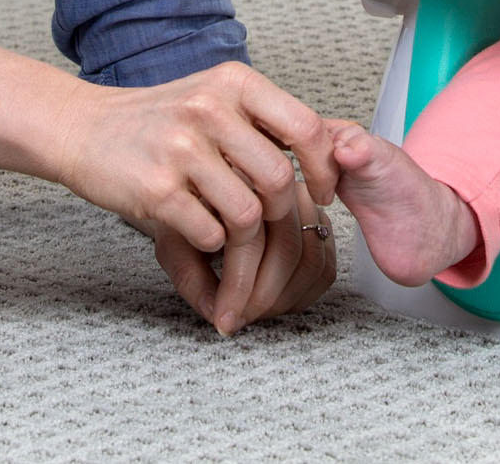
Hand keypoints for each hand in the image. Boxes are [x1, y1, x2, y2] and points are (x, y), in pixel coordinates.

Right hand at [54, 60, 337, 279]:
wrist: (83, 128)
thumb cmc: (159, 120)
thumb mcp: (215, 98)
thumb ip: (265, 120)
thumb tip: (335, 146)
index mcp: (234, 82)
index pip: (306, 126)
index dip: (324, 167)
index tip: (323, 194)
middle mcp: (210, 109)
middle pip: (278, 180)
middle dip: (281, 216)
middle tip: (270, 228)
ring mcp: (181, 149)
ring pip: (247, 213)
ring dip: (245, 240)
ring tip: (230, 237)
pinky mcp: (156, 189)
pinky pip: (209, 234)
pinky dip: (209, 243)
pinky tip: (195, 229)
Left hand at [150, 178, 335, 334]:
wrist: (202, 188)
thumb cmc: (187, 214)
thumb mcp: (174, 240)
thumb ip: (190, 275)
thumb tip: (216, 314)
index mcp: (238, 179)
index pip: (251, 241)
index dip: (238, 289)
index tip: (224, 321)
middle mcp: (278, 183)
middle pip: (287, 250)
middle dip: (262, 298)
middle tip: (239, 320)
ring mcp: (302, 198)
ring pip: (311, 258)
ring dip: (284, 298)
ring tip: (254, 312)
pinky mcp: (316, 216)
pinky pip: (324, 262)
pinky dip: (304, 292)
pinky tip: (277, 302)